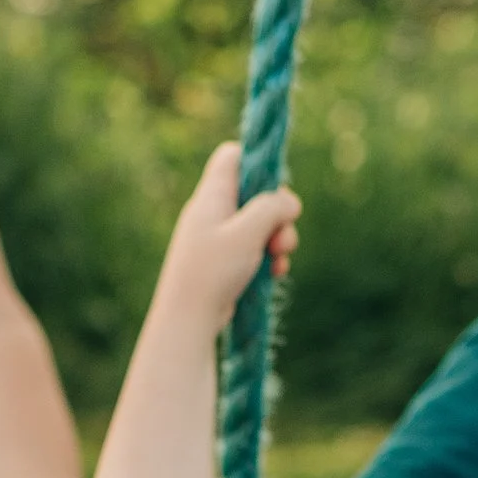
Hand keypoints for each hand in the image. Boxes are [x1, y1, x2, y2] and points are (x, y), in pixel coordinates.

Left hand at [154, 142, 301, 334]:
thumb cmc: (213, 272)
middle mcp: (214, 212)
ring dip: (278, 239)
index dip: (257, 162)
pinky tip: (274, 274)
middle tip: (281, 239)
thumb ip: (271, 208)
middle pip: (256, 193)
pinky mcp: (226, 261)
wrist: (188, 320)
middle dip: (278, 214)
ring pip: (260, 224)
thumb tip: (290, 201)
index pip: (232, 157)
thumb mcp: (247, 233)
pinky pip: (255, 249)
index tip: (275, 188)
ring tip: (278, 261)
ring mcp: (219, 237)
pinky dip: (268, 257)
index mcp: (212, 196)